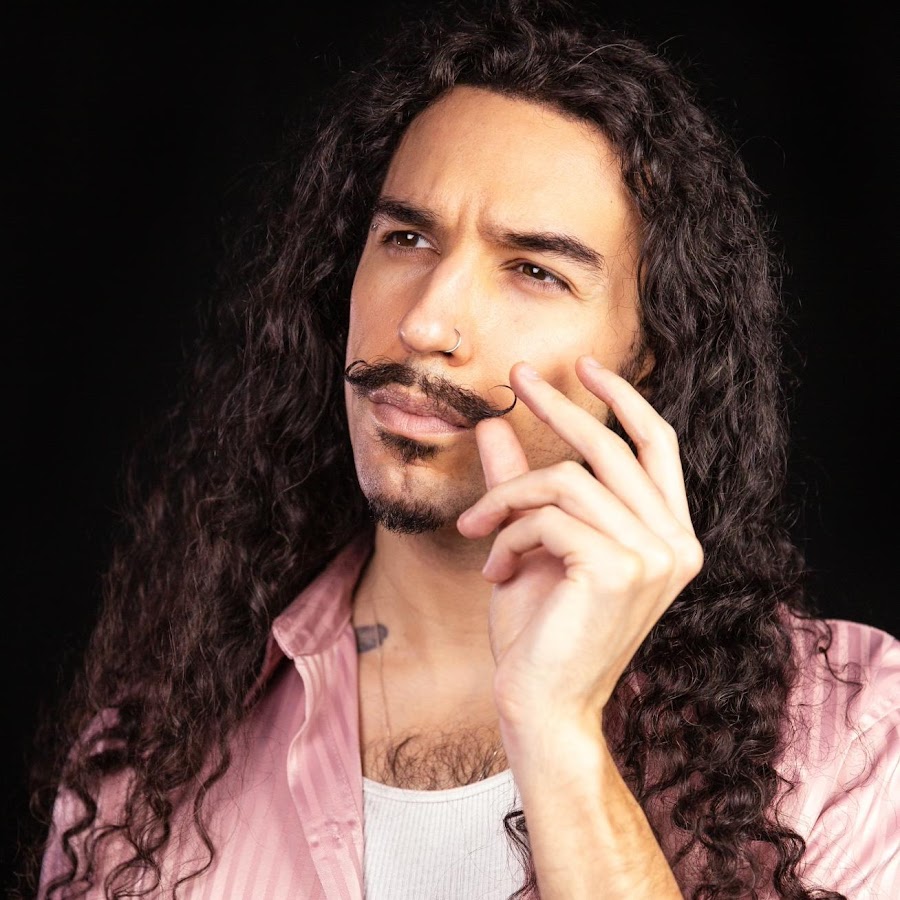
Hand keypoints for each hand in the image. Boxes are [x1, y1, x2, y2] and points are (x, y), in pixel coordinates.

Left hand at [456, 355, 702, 733]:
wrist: (542, 707)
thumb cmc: (541, 631)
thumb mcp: (531, 544)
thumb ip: (522, 484)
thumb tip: (495, 424)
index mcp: (669, 535)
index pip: (657, 446)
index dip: (625, 399)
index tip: (584, 366)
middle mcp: (676, 543)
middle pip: (612, 447)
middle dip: (559, 406)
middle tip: (516, 377)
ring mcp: (655, 556)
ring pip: (566, 480)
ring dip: (508, 499)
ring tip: (478, 530)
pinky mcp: (619, 568)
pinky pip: (547, 515)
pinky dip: (508, 532)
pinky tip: (494, 569)